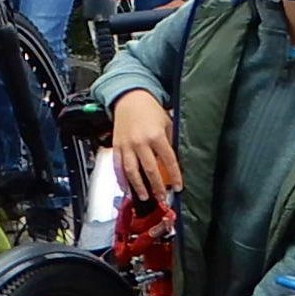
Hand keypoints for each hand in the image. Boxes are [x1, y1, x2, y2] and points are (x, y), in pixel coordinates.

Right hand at [109, 88, 178, 202]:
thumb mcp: (166, 123)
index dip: (174, 176)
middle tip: (162, 197)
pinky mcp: (116, 146)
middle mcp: (140, 142)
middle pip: (149, 170)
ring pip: (131, 171)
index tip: (178, 187)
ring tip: (144, 196)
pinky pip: (118, 166)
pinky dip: (121, 178)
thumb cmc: (150, 110)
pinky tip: (126, 188)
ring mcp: (126, 145)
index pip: (168, 161)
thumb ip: (170, 141)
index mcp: (156, 136)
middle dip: (156, 186)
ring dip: (138, 186)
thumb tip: (174, 160)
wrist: (129, 98)